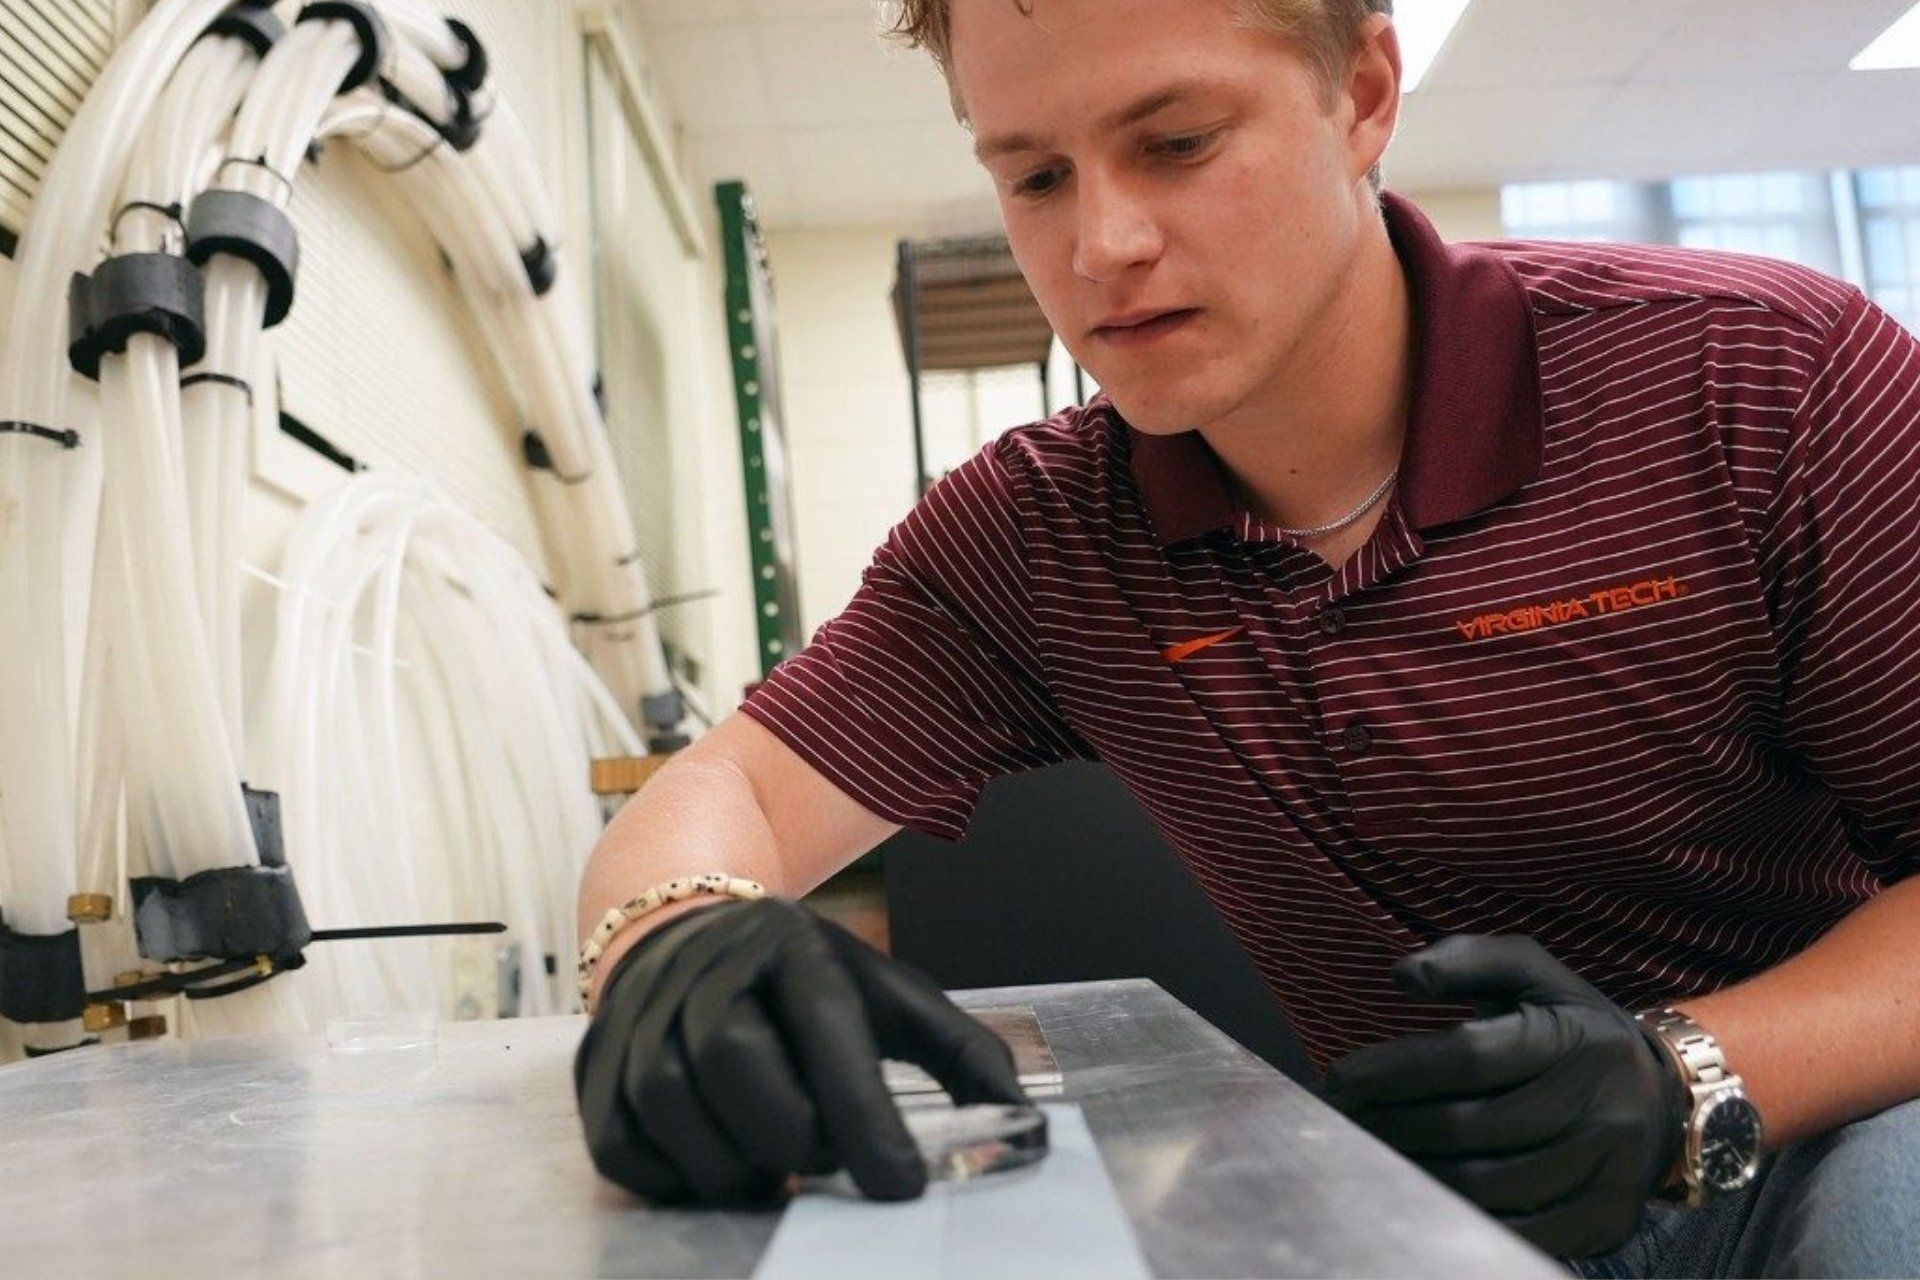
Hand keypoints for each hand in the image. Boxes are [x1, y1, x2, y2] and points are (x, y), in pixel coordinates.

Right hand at [574, 898, 1027, 1204]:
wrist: (685, 927)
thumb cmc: (801, 980)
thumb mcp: (888, 994)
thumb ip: (961, 1055)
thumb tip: (1026, 1129)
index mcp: (792, 947)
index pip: (828, 1035)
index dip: (865, 1118)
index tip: (902, 1185)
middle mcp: (707, 971)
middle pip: (735, 1066)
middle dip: (790, 1135)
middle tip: (823, 1161)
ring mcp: (641, 1016)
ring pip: (673, 1110)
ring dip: (733, 1166)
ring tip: (777, 1171)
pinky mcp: (596, 1065)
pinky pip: (624, 1147)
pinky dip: (674, 1178)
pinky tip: (718, 1165)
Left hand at [1324, 935, 1687, 1258]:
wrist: (1662, 1099)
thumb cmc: (1570, 1027)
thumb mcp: (1531, 973)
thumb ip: (1467, 959)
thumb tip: (1404, 975)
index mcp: (1575, 1037)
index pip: (1469, 1055)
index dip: (1396, 1068)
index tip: (1341, 1077)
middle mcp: (1600, 1105)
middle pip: (1469, 1125)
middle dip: (1392, 1123)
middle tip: (1347, 1121)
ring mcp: (1607, 1169)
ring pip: (1486, 1185)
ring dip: (1415, 1171)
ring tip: (1373, 1153)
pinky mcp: (1606, 1221)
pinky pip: (1517, 1231)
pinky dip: (1460, 1215)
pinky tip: (1422, 1191)